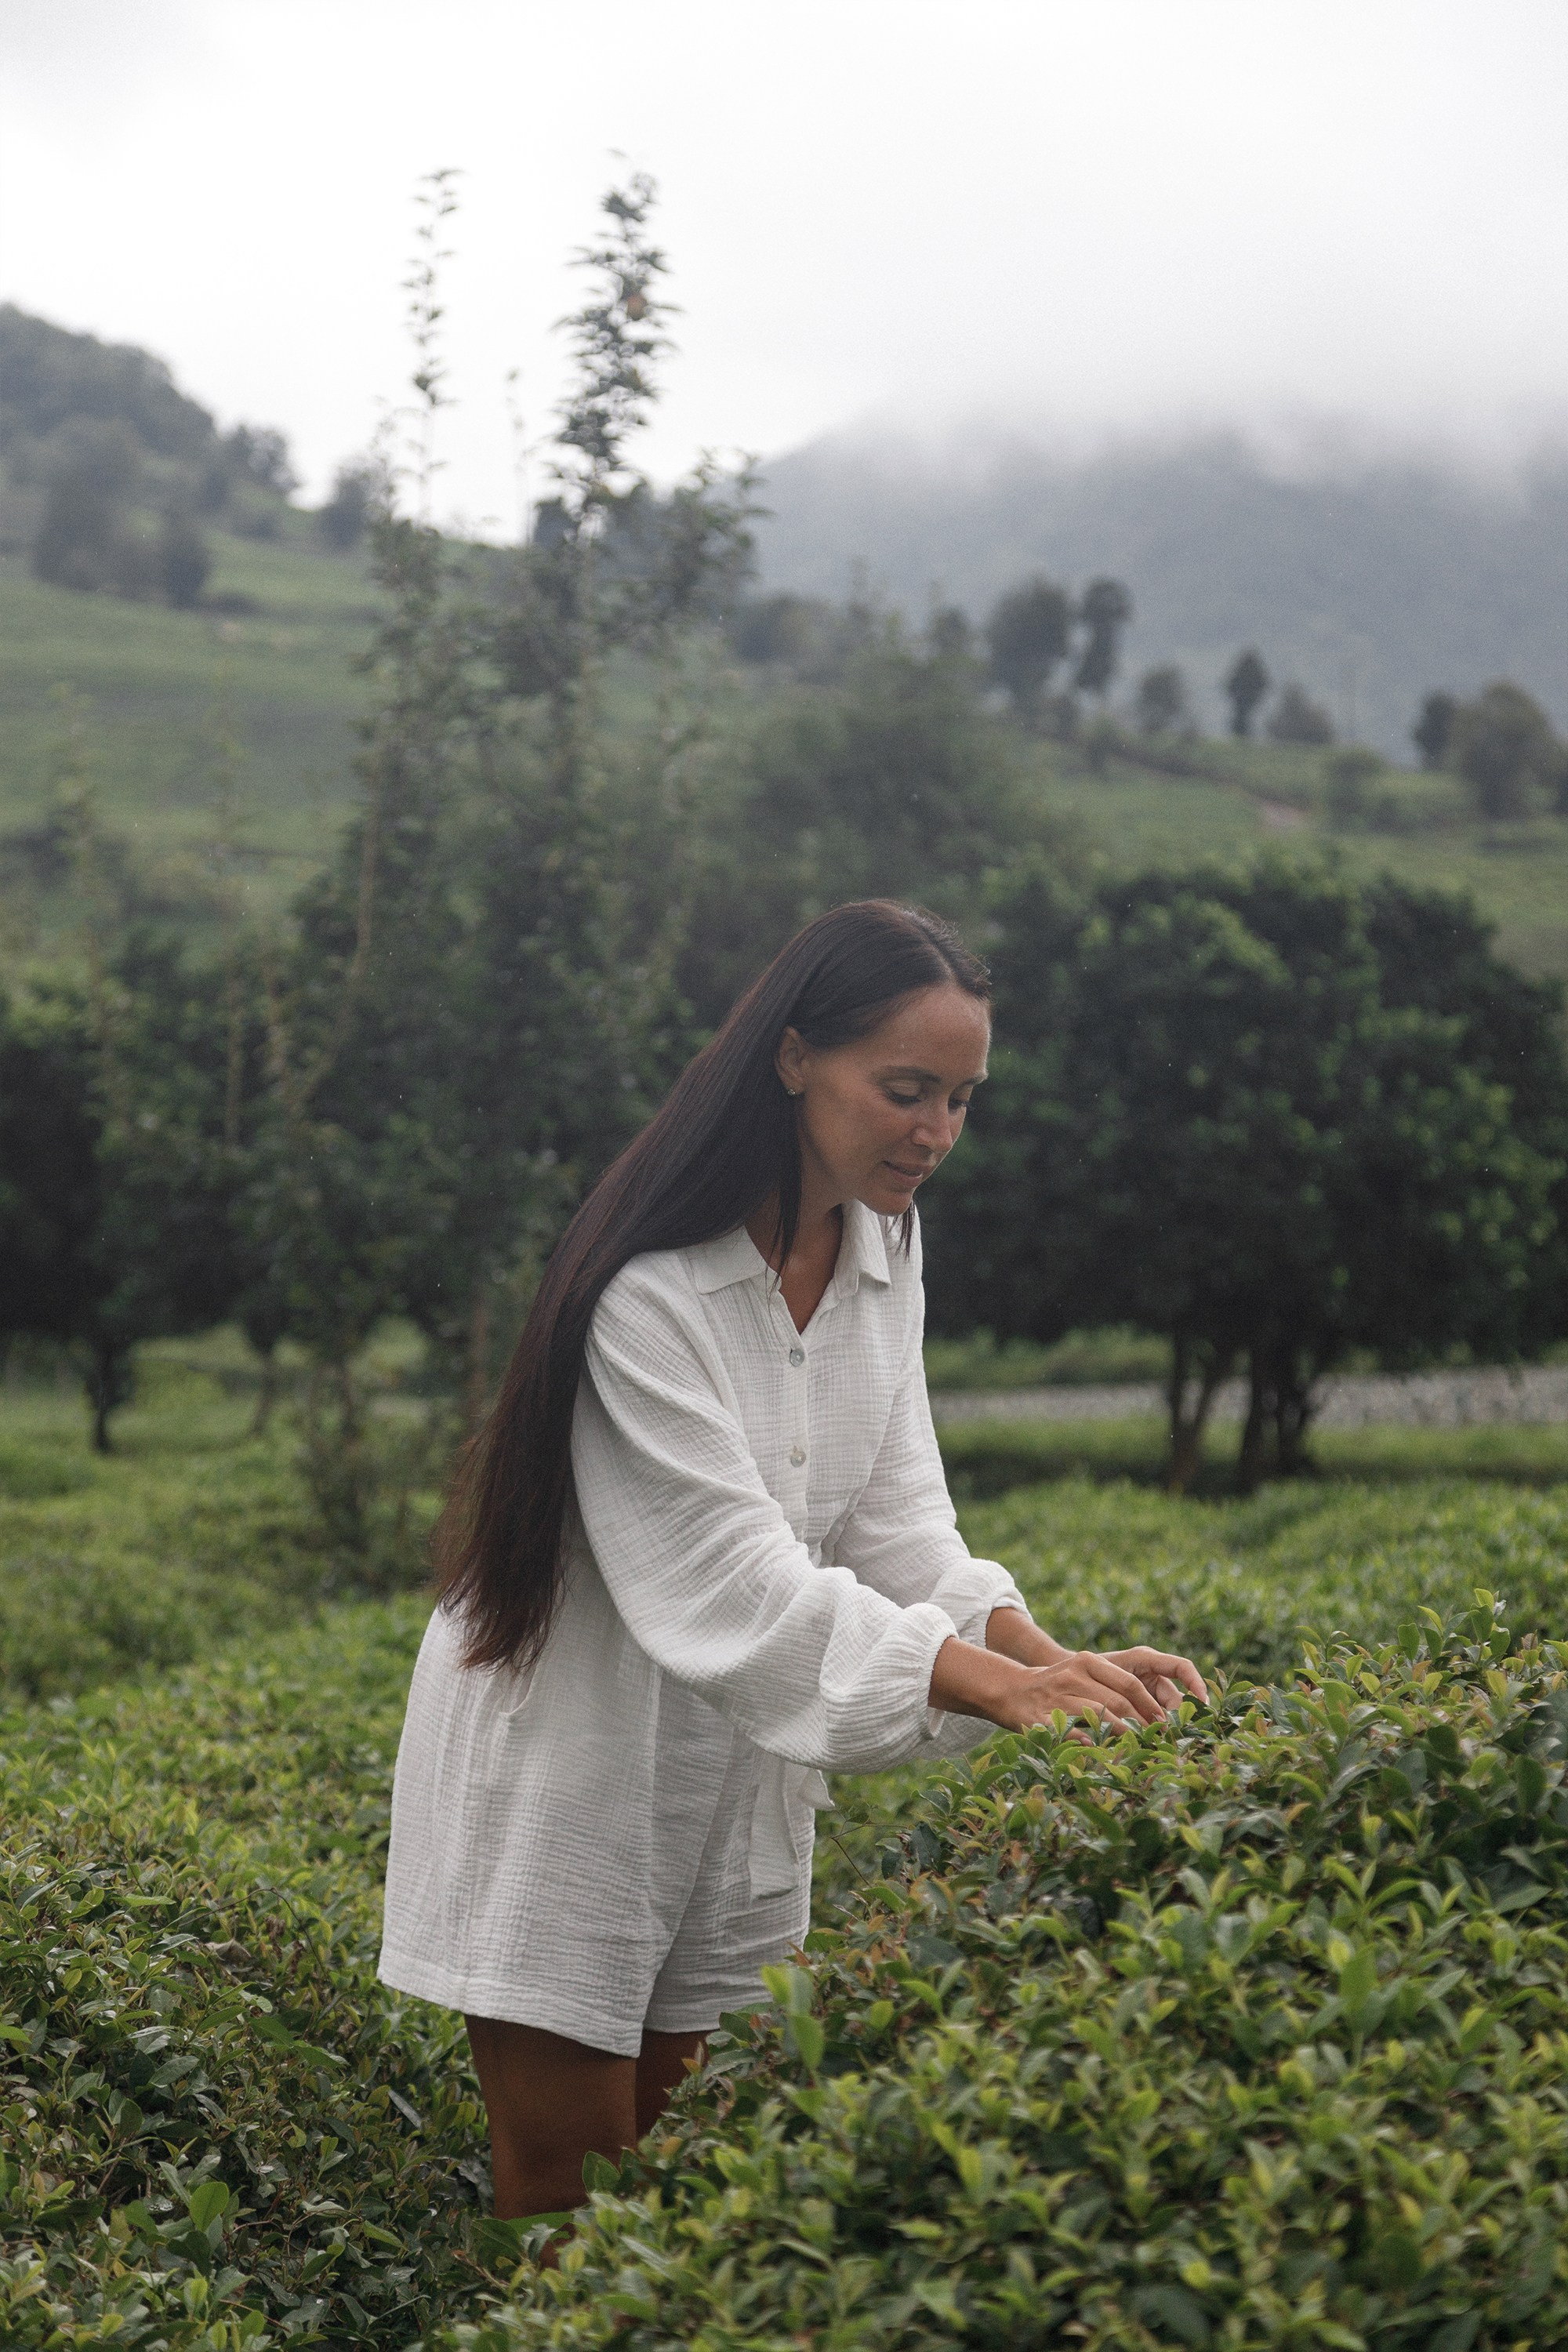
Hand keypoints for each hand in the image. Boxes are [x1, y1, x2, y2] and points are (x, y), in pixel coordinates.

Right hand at [930, 1634, 1206, 1732]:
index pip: (1129, 1685)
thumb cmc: (1055, 1688)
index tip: (1166, 1727)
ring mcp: (1057, 1696)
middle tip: (1158, 1745)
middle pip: (1118, 1703)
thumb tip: (1153, 1717)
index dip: (1151, 1708)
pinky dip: (1091, 1745)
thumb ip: (1110, 1689)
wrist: (1009, 1690)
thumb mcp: (1081, 1676)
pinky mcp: (1042, 1717)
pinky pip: (1073, 1734)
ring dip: (1122, 1738)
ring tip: (1140, 1752)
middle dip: (1141, 1726)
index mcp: (1088, 1662)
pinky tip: (1105, 1756)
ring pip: (1099, 1718)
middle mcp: (1073, 1675)